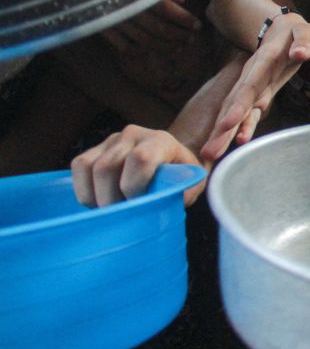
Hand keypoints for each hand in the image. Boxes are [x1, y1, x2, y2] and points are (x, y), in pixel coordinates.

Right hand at [71, 125, 203, 207]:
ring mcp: (111, 140)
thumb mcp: (192, 183)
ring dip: (94, 196)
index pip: (140, 159)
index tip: (138, 203)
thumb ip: (186, 191)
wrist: (168, 159)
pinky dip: (84, 190)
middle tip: (120, 213)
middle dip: (110, 198)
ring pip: (87, 167)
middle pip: (107, 167)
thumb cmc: (179, 175)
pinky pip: (78, 167)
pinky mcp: (94, 148)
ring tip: (110, 209)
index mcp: (161, 141)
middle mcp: (134, 134)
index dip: (133, 186)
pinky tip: (99, 200)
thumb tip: (169, 201)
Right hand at [100, 0, 200, 56]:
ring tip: (179, 48)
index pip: (168, 10)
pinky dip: (140, 50)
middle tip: (191, 38)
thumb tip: (182, 0)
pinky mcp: (105, 30)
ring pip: (146, 41)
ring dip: (166, 47)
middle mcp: (129, 9)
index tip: (197, 25)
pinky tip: (151, 50)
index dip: (185, 20)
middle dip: (179, 36)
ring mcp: (117, 22)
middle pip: (160, 29)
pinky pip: (126, 47)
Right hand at [201, 14, 309, 159]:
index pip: (249, 84)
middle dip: (222, 128)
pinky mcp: (259, 95)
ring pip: (236, 111)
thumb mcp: (308, 32)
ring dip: (224, 132)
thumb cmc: (299, 33)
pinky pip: (250, 114)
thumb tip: (300, 53)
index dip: (238, 104)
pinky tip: (238, 143)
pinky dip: (244, 127)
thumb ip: (305, 41)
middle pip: (235, 103)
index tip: (227, 123)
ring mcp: (254, 87)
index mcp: (265, 60)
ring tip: (211, 153)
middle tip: (210, 151)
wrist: (285, 31)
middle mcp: (254, 75)